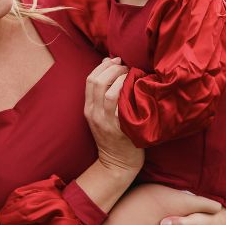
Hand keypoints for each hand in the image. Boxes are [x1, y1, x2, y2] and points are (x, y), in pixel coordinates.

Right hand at [84, 57, 142, 174]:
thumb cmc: (113, 137)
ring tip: (131, 75)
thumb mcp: (100, 116)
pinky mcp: (120, 129)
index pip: (90, 80)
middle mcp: (95, 114)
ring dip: (122, 79)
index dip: (103, 66)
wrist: (117, 164)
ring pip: (110, 93)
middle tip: (125, 66)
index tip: (115, 60)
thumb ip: (102, 95)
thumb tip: (109, 65)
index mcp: (88, 109)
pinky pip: (123, 106)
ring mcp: (107, 122)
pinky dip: (130, 93)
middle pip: (98, 82)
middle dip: (113, 68)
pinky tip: (137, 88)